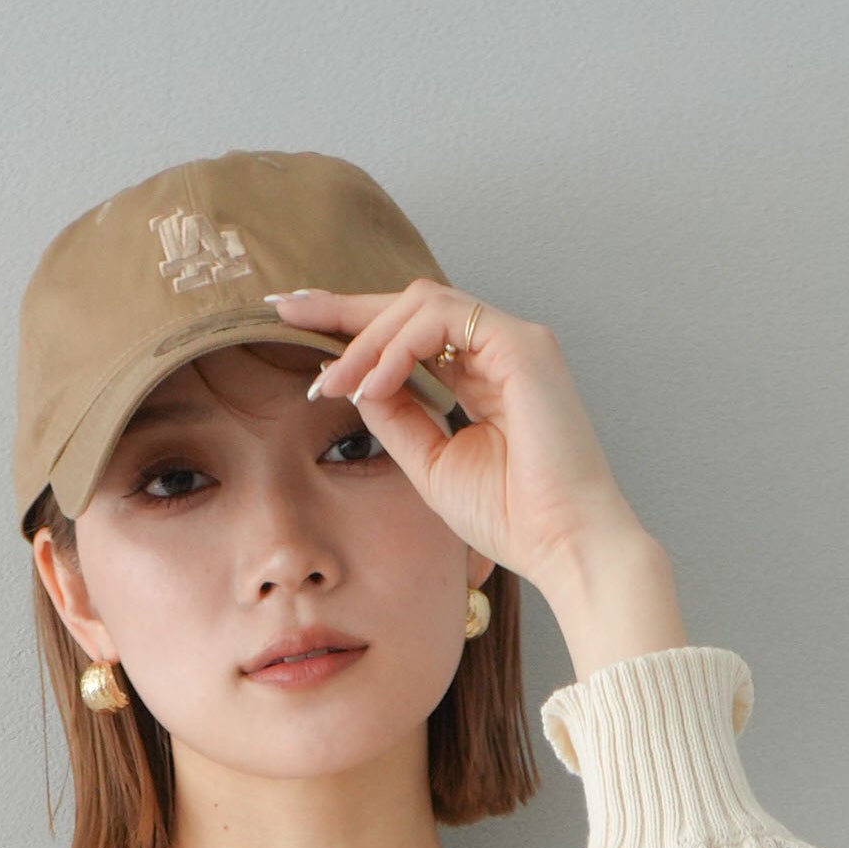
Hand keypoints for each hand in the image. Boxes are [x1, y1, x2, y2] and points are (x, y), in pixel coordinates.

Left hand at [263, 281, 685, 668]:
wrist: (563, 546)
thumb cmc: (511, 517)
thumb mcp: (429, 463)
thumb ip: (395, 417)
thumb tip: (352, 380)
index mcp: (482, 373)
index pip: (408, 331)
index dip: (350, 321)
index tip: (290, 318)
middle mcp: (499, 347)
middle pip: (409, 302)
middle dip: (343, 306)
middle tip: (285, 312)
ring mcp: (514, 340)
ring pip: (421, 303)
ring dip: (366, 340)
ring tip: (331, 385)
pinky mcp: (523, 344)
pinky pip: (443, 321)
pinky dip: (397, 349)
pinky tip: (371, 385)